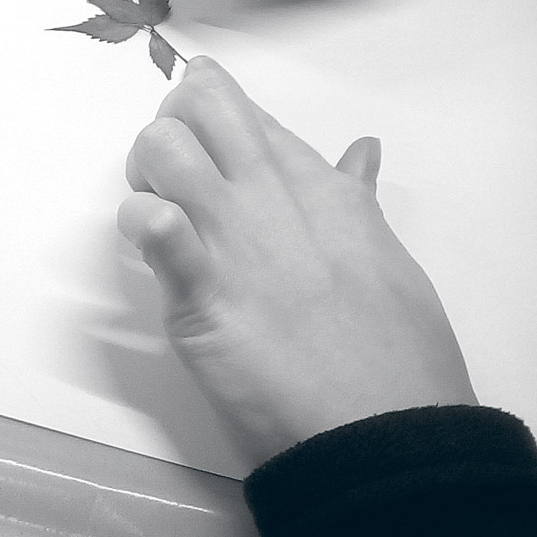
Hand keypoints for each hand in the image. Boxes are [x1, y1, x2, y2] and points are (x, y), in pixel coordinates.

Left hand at [118, 57, 475, 466]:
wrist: (387, 434)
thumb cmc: (396, 356)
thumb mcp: (385, 257)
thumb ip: (356, 200)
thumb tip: (361, 151)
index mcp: (317, 186)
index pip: (242, 109)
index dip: (206, 121)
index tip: (203, 162)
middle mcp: (271, 195)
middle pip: (197, 102)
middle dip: (169, 125)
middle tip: (170, 184)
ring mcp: (234, 238)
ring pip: (161, 146)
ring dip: (143, 176)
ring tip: (159, 226)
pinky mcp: (200, 295)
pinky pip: (154, 227)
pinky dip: (140, 226)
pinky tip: (152, 252)